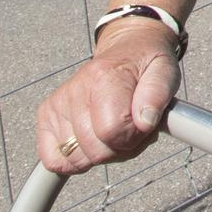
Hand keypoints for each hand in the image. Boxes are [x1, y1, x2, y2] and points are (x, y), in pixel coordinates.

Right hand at [35, 22, 180, 173]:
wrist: (126, 51)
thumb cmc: (145, 66)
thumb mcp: (165, 71)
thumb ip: (158, 95)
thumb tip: (145, 122)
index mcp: (105, 77)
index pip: (113, 132)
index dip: (135, 138)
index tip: (144, 124)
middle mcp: (75, 90)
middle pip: (96, 151)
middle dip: (122, 148)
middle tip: (132, 128)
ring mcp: (57, 104)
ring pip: (78, 159)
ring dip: (102, 153)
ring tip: (114, 131)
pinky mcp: (46, 116)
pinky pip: (54, 160)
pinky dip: (76, 160)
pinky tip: (92, 141)